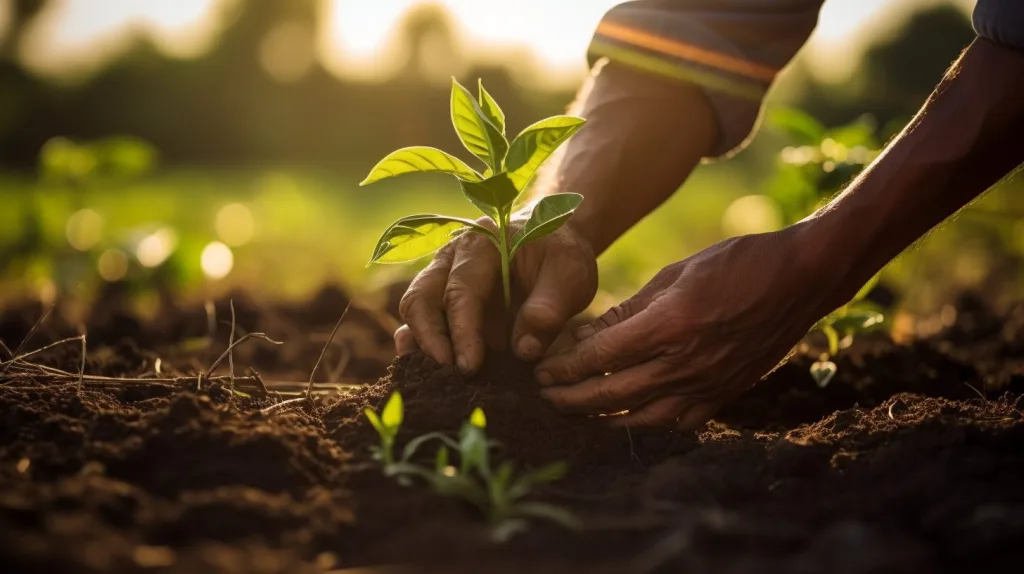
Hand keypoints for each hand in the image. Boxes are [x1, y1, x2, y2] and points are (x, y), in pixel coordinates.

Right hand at [394, 215, 598, 375]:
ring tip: (431, 381)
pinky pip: (421, 325)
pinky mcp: (443, 303)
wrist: (556, 247)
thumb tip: (524, 351)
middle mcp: (451, 259)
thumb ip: (549, 310)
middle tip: (450, 376)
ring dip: (421, 347)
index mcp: (481, 245)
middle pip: (422, 298)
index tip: (470, 367)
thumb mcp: (570, 276)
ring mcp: (442, 280)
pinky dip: (421, 348)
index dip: (462, 331)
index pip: (461, 290)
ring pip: (415, 312)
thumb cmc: (561, 258)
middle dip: (430, 341)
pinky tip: (424, 373)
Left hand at [535, 227, 827, 430]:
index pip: (601, 356)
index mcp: (669, 325)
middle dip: (573, 398)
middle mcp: (686, 362)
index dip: (566, 368)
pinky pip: (680, 422)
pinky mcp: (726, 394)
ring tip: (580, 412)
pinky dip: (651, 423)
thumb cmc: (736, 263)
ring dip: (605, 418)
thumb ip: (630, 309)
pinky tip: (632, 418)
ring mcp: (708, 384)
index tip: (543, 371)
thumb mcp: (675, 274)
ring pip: (644, 417)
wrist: (801, 279)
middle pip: (614, 393)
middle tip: (547, 397)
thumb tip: (589, 335)